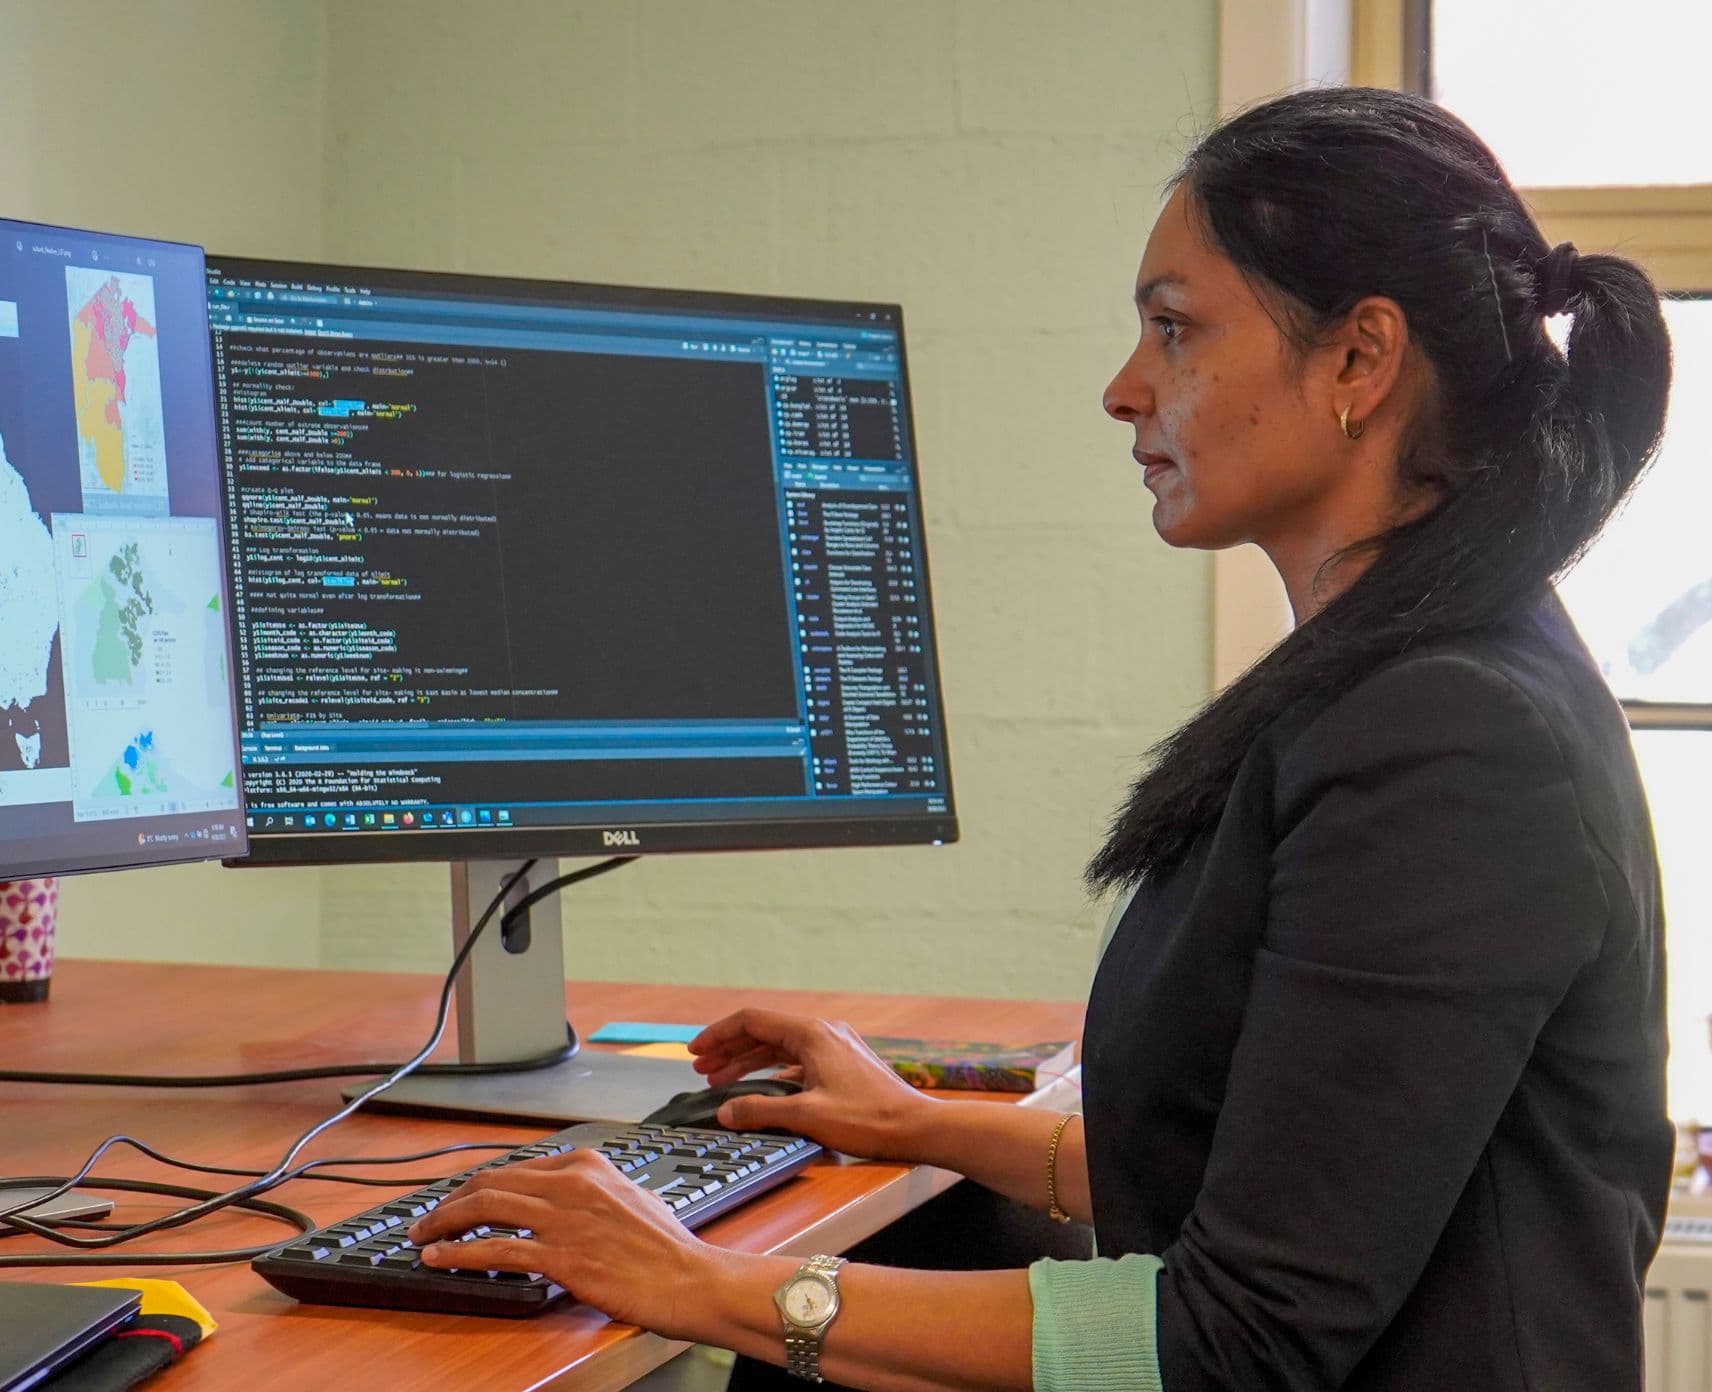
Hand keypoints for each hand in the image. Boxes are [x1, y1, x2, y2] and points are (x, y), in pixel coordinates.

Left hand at [408, 1149, 716, 1336]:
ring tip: (422, 1236)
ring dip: (443, 1222)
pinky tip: (439, 1258)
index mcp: (588, 1165)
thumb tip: (572, 1197)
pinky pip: (496, 1250)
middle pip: (492, 1182)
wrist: (689, 1279)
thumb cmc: (668, 1247)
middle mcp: (572, 1184)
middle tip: (429, 1217)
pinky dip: (459, 1253)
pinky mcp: (560, 1257)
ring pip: (486, 1208)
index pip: (516, 1167)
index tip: (461, 1199)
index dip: (479, 1184)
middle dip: (451, 1200)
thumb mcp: (632, 1197)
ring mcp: (564, 1220)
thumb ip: (596, 1191)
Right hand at [688, 1007, 936, 1161]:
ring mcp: (835, 1046)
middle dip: (729, 1049)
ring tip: (720, 1079)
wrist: (917, 1127)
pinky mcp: (844, 1063)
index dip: (718, 1035)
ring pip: (780, 1046)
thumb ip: (761, 1111)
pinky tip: (759, 1087)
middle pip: (764, 1031)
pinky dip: (773, 1070)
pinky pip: (798, 1059)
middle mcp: (824, 1032)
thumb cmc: (869, 1120)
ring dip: (749, 1060)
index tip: (694, 1052)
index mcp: (812, 1034)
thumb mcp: (807, 1117)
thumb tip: (725, 1111)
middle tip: (701, 1068)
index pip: (752, 1021)